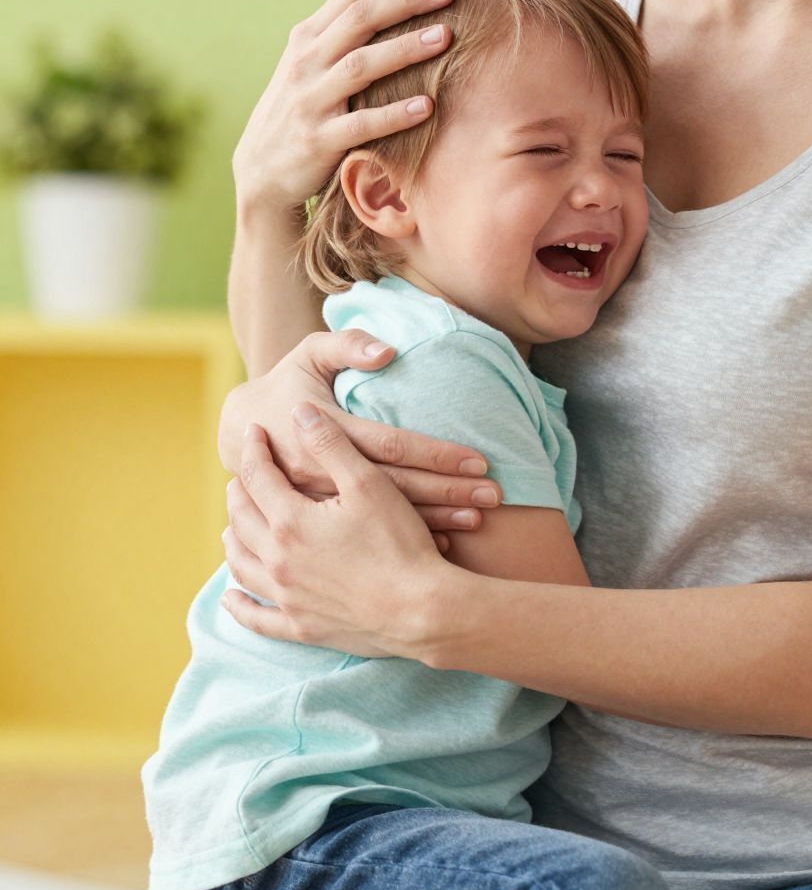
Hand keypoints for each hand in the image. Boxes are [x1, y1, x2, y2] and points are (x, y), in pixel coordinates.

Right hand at [218, 329, 502, 531]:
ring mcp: (316, 502)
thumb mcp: (309, 354)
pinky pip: (364, 535)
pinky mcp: (316, 520)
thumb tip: (387, 350)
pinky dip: (403, 539)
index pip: (392, 444)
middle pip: (397, 486)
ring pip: (383, 515)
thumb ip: (347, 345)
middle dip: (448, 490)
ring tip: (478, 519)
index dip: (437, 453)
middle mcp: (320, 471)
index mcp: (323, 430)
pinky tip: (440, 543)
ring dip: (434, 518)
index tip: (479, 460)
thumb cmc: (286, 384)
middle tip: (494, 496)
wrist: (240, 431)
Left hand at [222, 414, 448, 655]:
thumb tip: (299, 412)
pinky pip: (258, 619)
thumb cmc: (400, 543)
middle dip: (239, 492)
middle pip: (241, 519)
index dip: (254, 449)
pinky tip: (232, 598)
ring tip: (231, 528)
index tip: (254, 432)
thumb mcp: (368, 483)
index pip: (257, 476)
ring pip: (242, 565)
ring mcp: (287, 597)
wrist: (422, 610)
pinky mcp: (301, 627)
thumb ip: (331, 444)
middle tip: (242, 477)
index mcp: (289, 521)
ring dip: (233, 541)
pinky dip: (240, 607)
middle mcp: (278, 559)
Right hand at [231, 0, 457, 211]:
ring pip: (360, 66)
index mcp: (307, 38)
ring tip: (445, 37)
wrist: (261, 172)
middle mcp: (305, 63)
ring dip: (404, 49)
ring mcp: (310, 101)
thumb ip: (344, 12)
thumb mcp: (312, 55)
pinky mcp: (318, 141)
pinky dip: (393, 114)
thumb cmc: (300, 107)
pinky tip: (427, 106)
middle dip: (406, 1)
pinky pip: (360, 125)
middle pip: (358, 19)